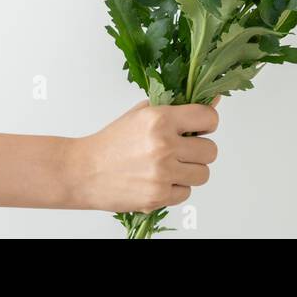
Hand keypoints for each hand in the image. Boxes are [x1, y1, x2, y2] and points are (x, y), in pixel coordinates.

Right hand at [64, 99, 219, 212]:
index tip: (199, 128)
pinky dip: (175, 189)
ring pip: (204, 174)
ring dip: (190, 172)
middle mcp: (163, 145)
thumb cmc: (113, 141)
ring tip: (170, 167)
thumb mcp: (143, 114)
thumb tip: (214, 100)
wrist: (81, 171)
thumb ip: (178, 108)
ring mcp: (161, 173)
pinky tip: (158, 181)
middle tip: (181, 151)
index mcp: (160, 119)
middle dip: (199, 151)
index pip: (210, 118)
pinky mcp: (157, 196)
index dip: (207, 124)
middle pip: (211, 151)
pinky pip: (187, 193)